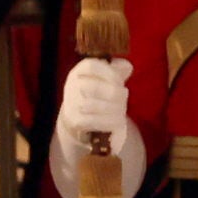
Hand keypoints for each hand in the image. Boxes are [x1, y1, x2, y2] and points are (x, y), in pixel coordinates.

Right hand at [52, 55, 136, 180]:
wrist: (80, 132)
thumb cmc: (98, 104)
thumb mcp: (108, 85)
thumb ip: (117, 73)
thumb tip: (126, 65)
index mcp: (79, 73)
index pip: (93, 65)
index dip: (110, 73)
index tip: (120, 81)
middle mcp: (72, 87)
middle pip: (100, 87)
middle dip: (117, 95)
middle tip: (122, 100)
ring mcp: (71, 105)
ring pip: (101, 105)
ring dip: (116, 112)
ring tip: (118, 115)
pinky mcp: (75, 124)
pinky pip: (96, 121)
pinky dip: (110, 124)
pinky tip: (114, 126)